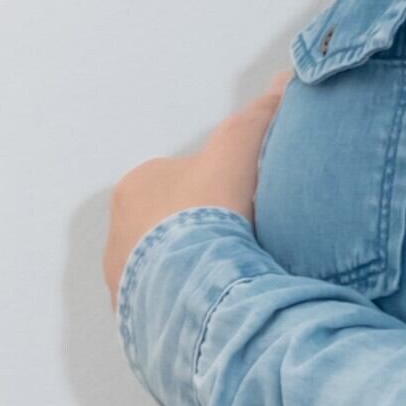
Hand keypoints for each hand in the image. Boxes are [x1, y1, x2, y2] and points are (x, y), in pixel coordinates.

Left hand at [105, 70, 289, 305]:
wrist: (194, 293)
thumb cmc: (208, 218)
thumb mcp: (237, 153)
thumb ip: (259, 117)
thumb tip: (287, 79)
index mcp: (136, 188)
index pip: (183, 188)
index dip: (219, 199)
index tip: (247, 218)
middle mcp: (118, 236)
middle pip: (171, 235)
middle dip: (202, 244)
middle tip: (244, 258)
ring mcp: (122, 286)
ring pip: (168, 278)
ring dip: (196, 283)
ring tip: (234, 294)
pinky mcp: (134, 326)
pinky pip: (166, 316)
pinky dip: (189, 316)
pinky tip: (218, 320)